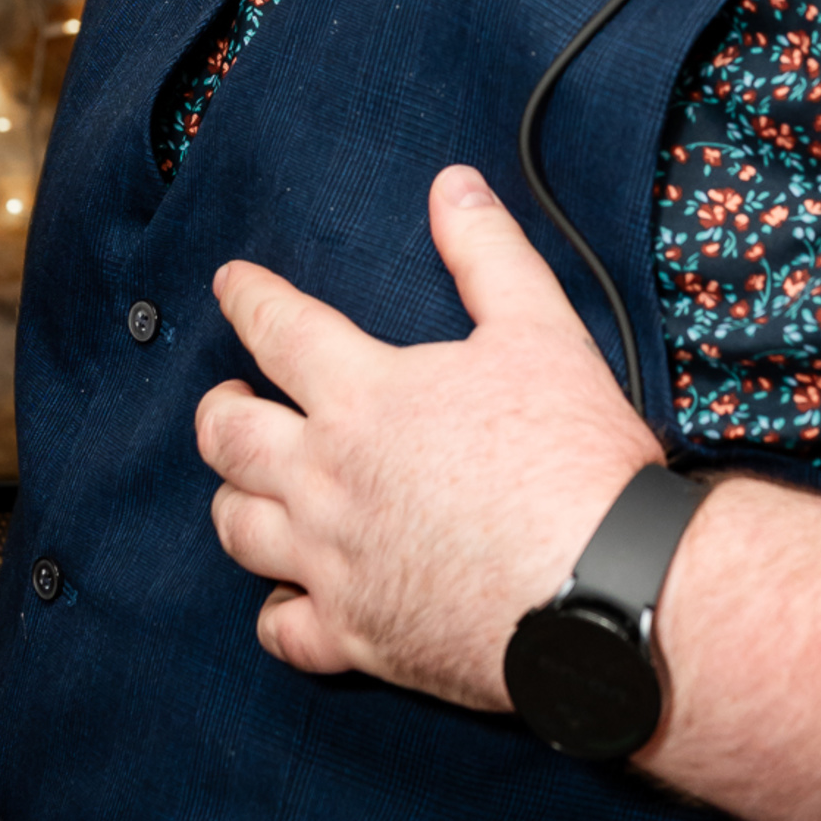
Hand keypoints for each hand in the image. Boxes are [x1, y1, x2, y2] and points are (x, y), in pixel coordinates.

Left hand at [198, 164, 661, 704]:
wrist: (603, 588)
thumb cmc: (574, 458)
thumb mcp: (541, 329)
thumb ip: (487, 252)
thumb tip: (452, 185)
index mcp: (366, 396)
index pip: (279, 329)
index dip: (248, 298)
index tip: (231, 285)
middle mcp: (328, 478)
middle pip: (228, 436)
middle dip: (216, 407)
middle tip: (227, 395)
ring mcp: (334, 562)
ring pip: (237, 529)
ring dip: (232, 498)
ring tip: (243, 484)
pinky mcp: (357, 635)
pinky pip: (282, 630)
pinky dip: (276, 609)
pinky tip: (286, 596)